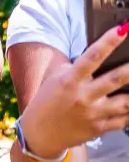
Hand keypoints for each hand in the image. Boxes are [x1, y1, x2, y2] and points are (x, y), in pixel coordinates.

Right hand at [18, 24, 128, 158]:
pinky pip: (123, 120)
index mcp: (70, 80)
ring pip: (125, 102)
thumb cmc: (46, 101)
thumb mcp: (55, 79)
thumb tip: (95, 59)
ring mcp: (93, 114)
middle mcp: (83, 96)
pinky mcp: (100, 128)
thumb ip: (74, 68)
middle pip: (115, 79)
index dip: (108, 42)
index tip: (121, 30)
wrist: (41, 131)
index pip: (92, 56)